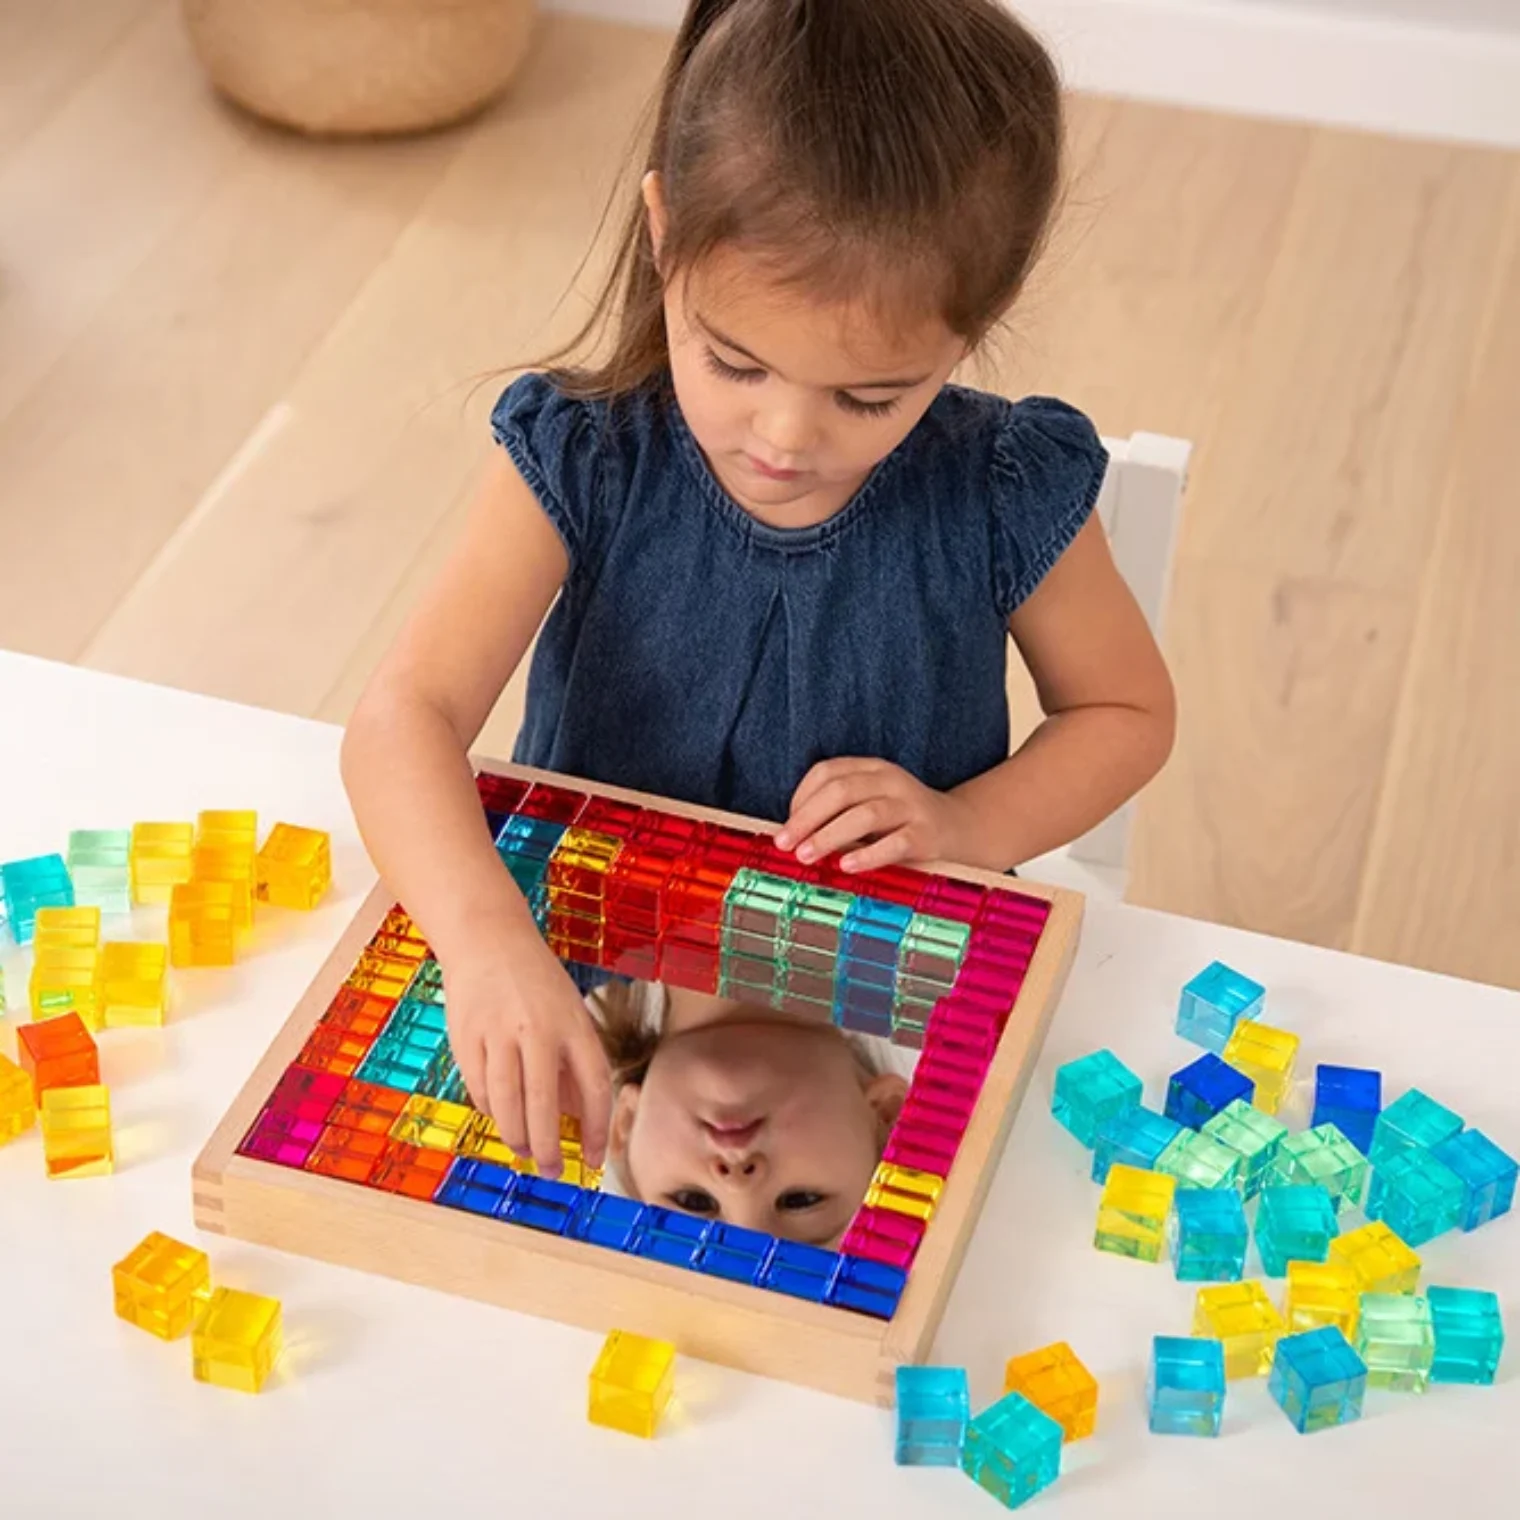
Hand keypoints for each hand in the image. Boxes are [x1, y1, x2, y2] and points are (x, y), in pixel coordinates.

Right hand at [443, 931, 610, 1179]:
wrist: (488, 938)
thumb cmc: (536, 983)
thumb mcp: (569, 1013)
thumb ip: (574, 1064)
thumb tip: (578, 1121)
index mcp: (573, 1023)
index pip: (594, 1086)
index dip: (596, 1128)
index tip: (592, 1158)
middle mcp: (538, 1028)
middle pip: (544, 1102)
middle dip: (549, 1146)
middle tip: (552, 1171)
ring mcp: (499, 1032)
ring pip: (506, 1102)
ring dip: (516, 1136)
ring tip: (523, 1152)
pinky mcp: (466, 1037)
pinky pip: (479, 1088)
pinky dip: (490, 1110)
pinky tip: (499, 1116)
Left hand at [775, 758, 974, 872]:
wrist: (960, 829)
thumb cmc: (901, 822)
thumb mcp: (870, 805)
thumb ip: (837, 813)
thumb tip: (792, 836)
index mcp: (872, 768)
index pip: (827, 772)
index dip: (801, 798)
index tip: (785, 827)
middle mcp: (891, 781)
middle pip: (841, 791)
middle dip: (807, 818)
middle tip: (785, 843)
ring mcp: (911, 806)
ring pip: (866, 814)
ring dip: (830, 835)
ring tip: (807, 856)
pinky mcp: (927, 835)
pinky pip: (896, 843)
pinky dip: (868, 854)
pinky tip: (846, 866)